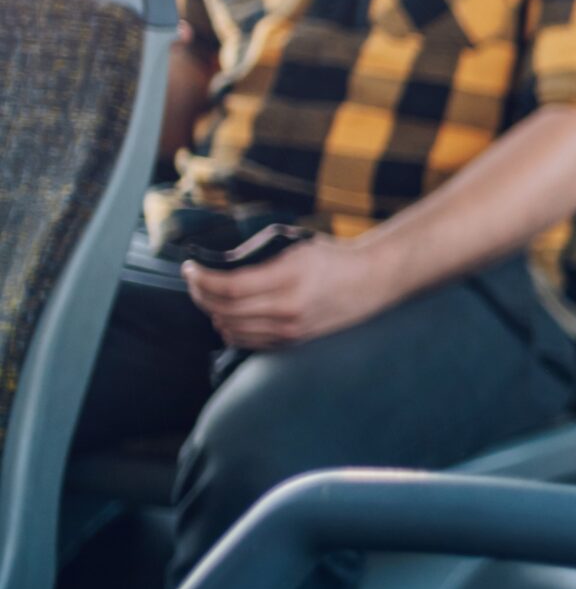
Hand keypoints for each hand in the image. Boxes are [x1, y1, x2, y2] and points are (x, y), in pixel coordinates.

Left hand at [183, 234, 393, 349]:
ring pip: (233, 329)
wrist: (372, 281)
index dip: (202, 279)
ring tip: (207, 297)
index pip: (230, 287)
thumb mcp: (296, 246)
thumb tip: (220, 266)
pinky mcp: (295, 341)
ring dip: (213, 313)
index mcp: (289, 277)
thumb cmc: (335, 257)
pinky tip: (226, 316)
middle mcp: (289, 308)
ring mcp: (292, 328)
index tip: (190, 268)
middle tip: (194, 280)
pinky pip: (250, 341)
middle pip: (226, 310)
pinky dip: (230, 329)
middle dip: (200, 295)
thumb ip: (260, 257)